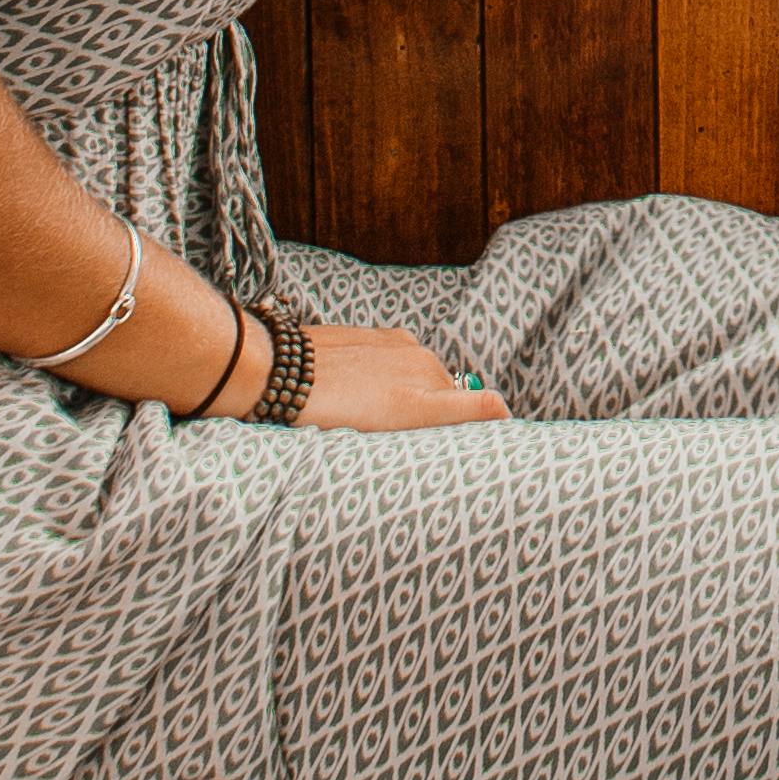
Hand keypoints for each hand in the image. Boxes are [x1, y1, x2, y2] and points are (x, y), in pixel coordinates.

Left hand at [289, 321, 509, 435]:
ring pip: (412, 378)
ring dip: (405, 397)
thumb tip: (504, 408)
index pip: (472, 403)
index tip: (470, 442)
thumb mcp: (404, 415)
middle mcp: (415, 356)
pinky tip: (355, 395)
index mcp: (428, 377)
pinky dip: (382, 380)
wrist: (274, 371)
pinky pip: (386, 363)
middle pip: (440, 392)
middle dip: (433, 414)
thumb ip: (459, 409)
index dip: (473, 423)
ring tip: (372, 420)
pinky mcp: (362, 337)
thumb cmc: (331, 407)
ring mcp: (388, 344)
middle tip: (404, 441)